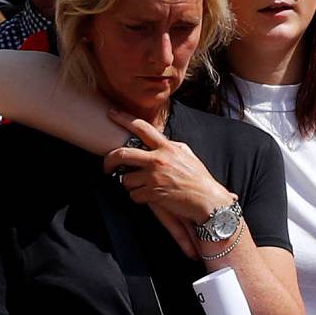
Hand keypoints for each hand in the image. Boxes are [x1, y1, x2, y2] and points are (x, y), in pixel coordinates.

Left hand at [102, 118, 235, 227]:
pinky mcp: (153, 194)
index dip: (123, 118)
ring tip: (141, 187)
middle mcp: (158, 160)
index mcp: (166, 147)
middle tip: (107, 166)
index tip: (111, 113)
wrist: (208, 200)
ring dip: (130, 185)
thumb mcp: (186, 155)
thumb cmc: (198, 179)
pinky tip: (149, 197)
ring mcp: (154, 177)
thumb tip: (159, 140)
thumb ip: (169, 146)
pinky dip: (138, 198)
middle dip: (109, 160)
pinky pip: (134, 195)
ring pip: (126, 179)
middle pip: (123, 154)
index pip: (141, 127)